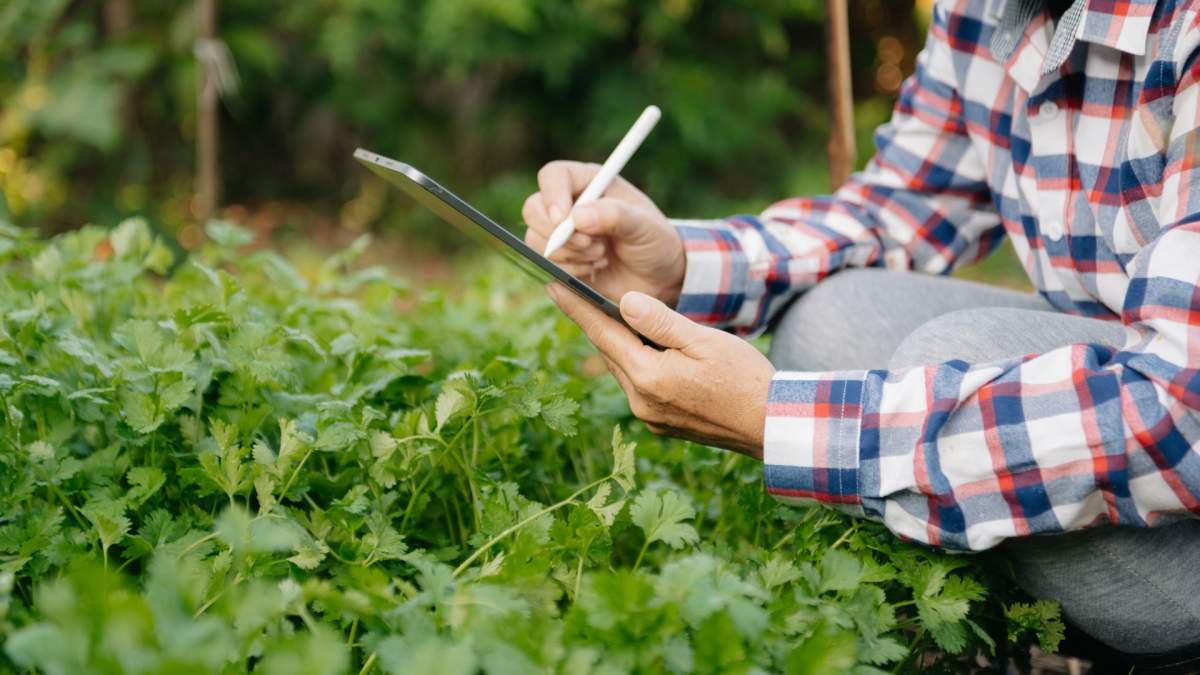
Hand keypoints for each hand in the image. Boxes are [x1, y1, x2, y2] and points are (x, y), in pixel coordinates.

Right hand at [523, 161, 685, 305]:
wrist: (656, 278)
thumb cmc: (654, 242)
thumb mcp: (645, 226)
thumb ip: (615, 215)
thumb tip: (577, 216)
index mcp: (590, 182)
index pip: (554, 176)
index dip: (552, 195)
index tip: (563, 220)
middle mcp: (570, 203)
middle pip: (534, 208)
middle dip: (559, 233)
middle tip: (590, 244)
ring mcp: (560, 231)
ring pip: (535, 238)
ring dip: (569, 253)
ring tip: (601, 256)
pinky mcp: (559, 257)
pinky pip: (545, 262)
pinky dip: (569, 269)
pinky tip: (594, 268)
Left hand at [547, 283, 773, 458]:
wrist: (771, 424)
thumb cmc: (744, 378)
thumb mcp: (702, 340)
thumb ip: (660, 320)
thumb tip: (623, 301)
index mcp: (648, 377)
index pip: (602, 334)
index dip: (576, 308)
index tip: (552, 286)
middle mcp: (641, 402)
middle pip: (611, 353)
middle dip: (597, 324)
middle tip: (579, 295)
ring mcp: (650, 417)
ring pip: (625, 370)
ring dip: (621, 345)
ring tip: (615, 318)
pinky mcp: (663, 424)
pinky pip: (640, 386)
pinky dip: (639, 364)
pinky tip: (650, 351)